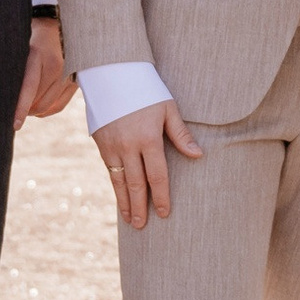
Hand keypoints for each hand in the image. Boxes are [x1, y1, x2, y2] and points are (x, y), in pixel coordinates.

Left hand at [13, 18, 74, 128]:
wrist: (56, 24)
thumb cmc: (31, 37)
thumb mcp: (21, 49)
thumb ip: (16, 70)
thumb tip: (2, 94)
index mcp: (39, 56)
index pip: (30, 88)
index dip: (22, 108)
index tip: (15, 124)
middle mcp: (57, 66)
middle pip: (40, 102)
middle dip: (27, 110)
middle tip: (14, 109)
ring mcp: (68, 74)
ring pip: (49, 106)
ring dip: (35, 110)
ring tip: (26, 106)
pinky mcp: (75, 80)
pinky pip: (59, 105)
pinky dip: (47, 110)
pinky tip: (38, 107)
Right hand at [94, 100, 201, 229]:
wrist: (112, 73)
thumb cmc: (146, 89)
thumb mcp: (167, 107)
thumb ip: (180, 134)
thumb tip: (198, 155)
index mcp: (148, 137)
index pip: (157, 175)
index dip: (161, 196)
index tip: (164, 212)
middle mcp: (128, 145)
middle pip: (136, 183)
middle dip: (141, 206)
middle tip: (144, 226)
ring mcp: (112, 146)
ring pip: (119, 181)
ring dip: (125, 203)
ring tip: (131, 220)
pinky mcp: (101, 144)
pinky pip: (109, 171)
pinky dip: (115, 188)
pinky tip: (120, 198)